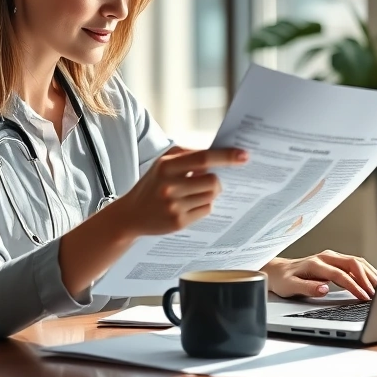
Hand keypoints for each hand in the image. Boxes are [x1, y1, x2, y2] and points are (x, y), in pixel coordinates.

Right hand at [111, 145, 247, 236]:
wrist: (131, 214)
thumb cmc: (154, 183)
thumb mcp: (164, 163)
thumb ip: (189, 155)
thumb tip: (221, 154)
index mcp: (166, 166)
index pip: (203, 158)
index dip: (226, 157)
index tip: (244, 156)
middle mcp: (169, 186)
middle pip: (212, 181)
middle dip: (217, 181)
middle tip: (210, 181)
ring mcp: (174, 206)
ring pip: (211, 197)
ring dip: (209, 193)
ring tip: (193, 193)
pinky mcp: (178, 222)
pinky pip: (206, 210)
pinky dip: (203, 206)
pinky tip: (188, 205)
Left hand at [262, 250, 376, 300]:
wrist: (277, 271)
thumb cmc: (283, 280)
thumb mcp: (290, 287)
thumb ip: (308, 288)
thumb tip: (324, 289)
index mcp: (316, 263)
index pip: (341, 274)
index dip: (354, 286)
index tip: (364, 297)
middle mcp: (325, 257)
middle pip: (353, 263)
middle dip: (367, 278)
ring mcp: (331, 257)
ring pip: (356, 262)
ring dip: (369, 274)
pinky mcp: (334, 260)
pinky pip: (354, 264)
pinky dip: (366, 271)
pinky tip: (372, 280)